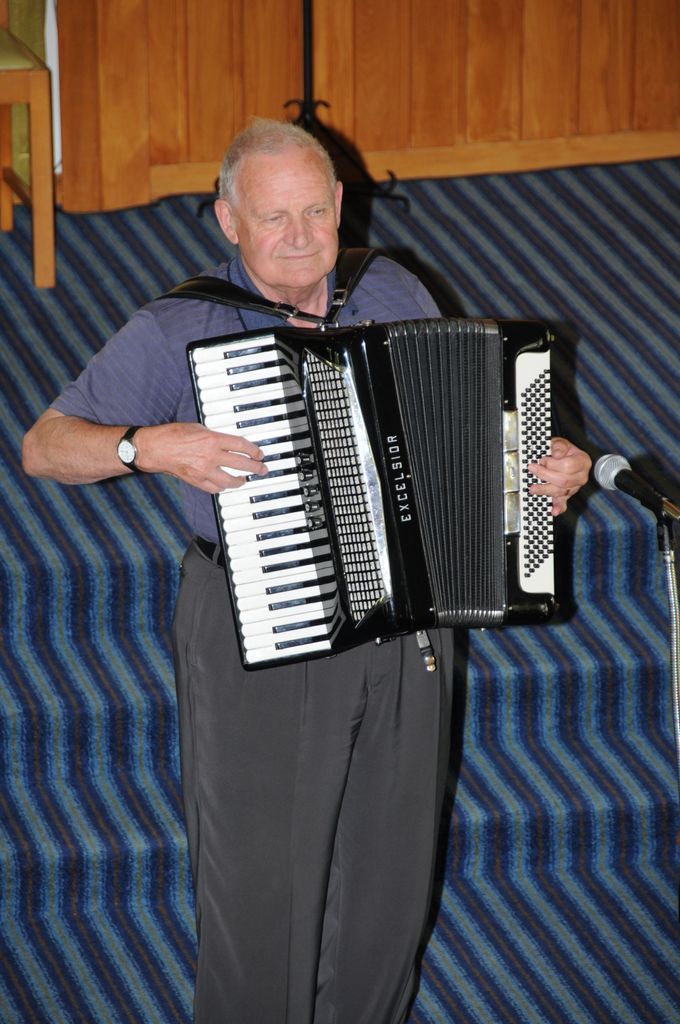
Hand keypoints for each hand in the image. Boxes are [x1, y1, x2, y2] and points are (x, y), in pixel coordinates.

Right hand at [135, 422, 267, 492]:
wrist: (155, 448)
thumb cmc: (172, 435)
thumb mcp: (198, 428)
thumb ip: (214, 436)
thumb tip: (226, 442)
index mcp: (213, 440)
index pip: (242, 446)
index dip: (254, 451)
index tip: (259, 454)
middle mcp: (211, 456)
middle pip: (242, 464)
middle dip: (256, 468)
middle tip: (262, 469)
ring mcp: (204, 471)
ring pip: (230, 481)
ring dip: (240, 481)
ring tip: (244, 479)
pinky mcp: (196, 481)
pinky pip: (215, 488)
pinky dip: (222, 487)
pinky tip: (225, 484)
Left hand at [527, 437, 590, 515]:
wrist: (564, 456)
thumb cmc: (562, 450)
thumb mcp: (561, 443)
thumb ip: (559, 446)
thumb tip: (556, 454)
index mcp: (582, 461)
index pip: (568, 466)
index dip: (553, 464)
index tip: (542, 460)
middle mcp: (581, 476)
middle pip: (563, 480)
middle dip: (545, 475)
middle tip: (532, 469)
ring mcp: (575, 487)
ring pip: (560, 492)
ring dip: (545, 490)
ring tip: (533, 488)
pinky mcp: (567, 495)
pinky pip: (564, 503)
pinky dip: (559, 507)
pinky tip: (554, 511)